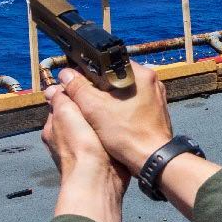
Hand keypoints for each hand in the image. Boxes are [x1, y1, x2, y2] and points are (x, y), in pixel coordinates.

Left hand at [42, 85, 129, 221]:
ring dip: (104, 118)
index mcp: (55, 128)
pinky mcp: (104, 156)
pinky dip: (113, 130)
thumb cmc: (80, 146)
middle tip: (108, 92)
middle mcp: (68, 139)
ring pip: (95, 124)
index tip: (89, 82)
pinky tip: (122, 124)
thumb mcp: (66, 114)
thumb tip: (52, 87)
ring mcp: (86, 148)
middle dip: (91, 105)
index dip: (74, 92)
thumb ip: (61, 99)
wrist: (99, 178)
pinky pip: (107, 137)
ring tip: (118, 104)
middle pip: (80, 113)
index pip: (62, 103)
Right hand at [53, 64, 173, 175]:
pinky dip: (120, 108)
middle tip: (83, 98)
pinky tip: (110, 119)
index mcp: (141, 74)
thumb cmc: (127, 134)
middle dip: (98, 86)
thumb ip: (78, 89)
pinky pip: (133, 102)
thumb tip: (65, 74)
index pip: (110, 62)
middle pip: (116, 77)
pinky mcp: (155, 110)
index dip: (90, 69)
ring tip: (95, 110)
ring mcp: (155, 96)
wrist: (152, 159)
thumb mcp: (95, 109)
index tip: (77, 80)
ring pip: (124, 91)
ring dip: (108, 98)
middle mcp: (152, 81)